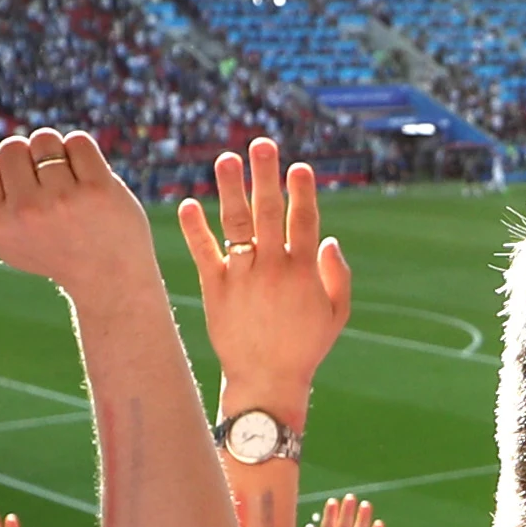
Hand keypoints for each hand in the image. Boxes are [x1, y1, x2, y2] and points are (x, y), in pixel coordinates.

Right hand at [0, 125, 161, 300]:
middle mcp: (26, 212)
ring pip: (44, 139)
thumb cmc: (51, 251)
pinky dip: (82, 153)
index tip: (18, 183)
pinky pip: (78, 141)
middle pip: (12, 145)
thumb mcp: (5, 234)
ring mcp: (63, 199)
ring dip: (55, 152)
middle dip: (27, 157)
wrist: (109, 278)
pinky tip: (87, 178)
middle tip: (46, 187)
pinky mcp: (98, 189)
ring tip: (67, 181)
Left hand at [176, 135, 352, 412]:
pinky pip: (205, 253)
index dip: (302, 192)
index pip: (304, 221)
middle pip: (269, 213)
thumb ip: (337, 276)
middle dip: (266, 176)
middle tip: (262, 144)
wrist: (266, 382)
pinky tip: (188, 203)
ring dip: (231, 190)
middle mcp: (272, 268)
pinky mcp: (216, 289)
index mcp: (303, 271)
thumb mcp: (337, 315)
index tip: (299, 166)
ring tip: (226, 159)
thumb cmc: (304, 346)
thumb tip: (330, 239)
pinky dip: (195, 229)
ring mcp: (242, 277)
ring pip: (236, 225)